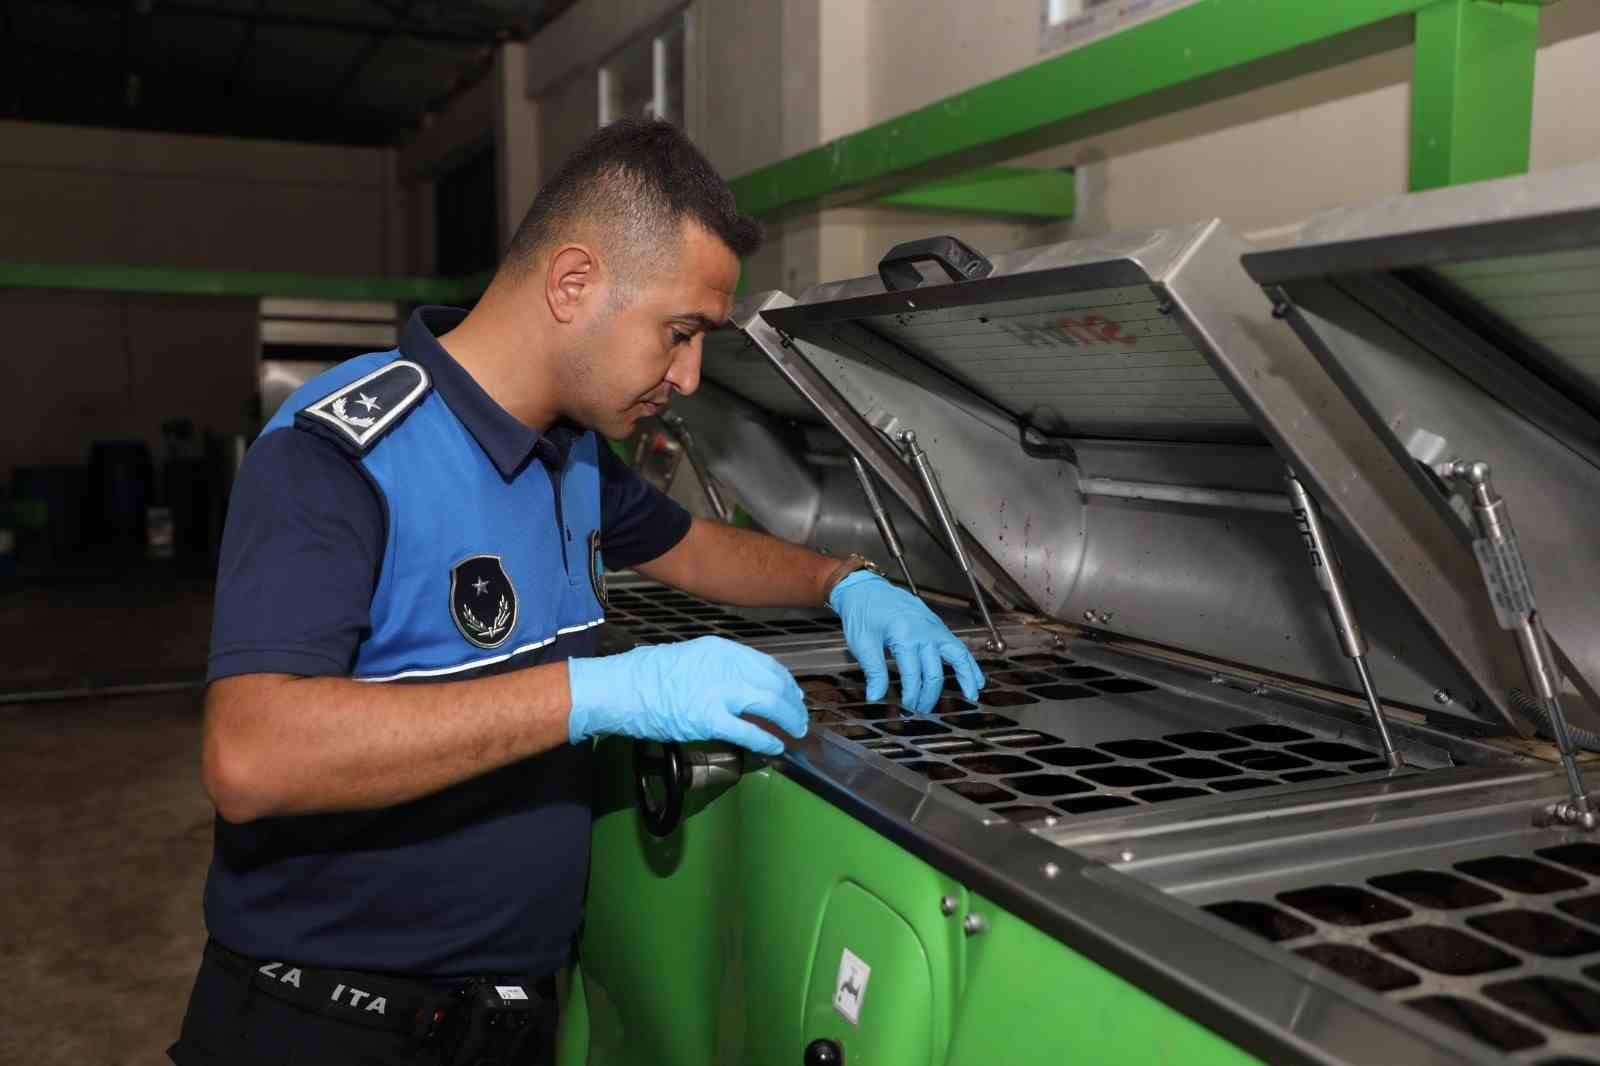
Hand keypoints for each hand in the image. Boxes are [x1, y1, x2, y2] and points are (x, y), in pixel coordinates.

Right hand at [567, 636, 807, 755]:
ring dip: (788, 720)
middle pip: (774, 683)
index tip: (793, 693)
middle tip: (800, 717)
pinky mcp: (709, 719)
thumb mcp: (689, 657)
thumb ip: (717, 669)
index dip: (785, 682)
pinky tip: (775, 747)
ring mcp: (719, 692)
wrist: (620, 689)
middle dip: (793, 703)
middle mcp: (725, 666)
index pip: (766, 665)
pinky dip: (766, 740)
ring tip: (795, 732)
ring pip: (769, 704)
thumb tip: (740, 686)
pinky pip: (749, 731)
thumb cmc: (645, 675)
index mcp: (720, 649)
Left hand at [828, 571, 984, 712]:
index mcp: (905, 635)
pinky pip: (958, 645)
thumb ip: (874, 672)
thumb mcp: (862, 643)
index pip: (913, 675)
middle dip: (928, 696)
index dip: (911, 696)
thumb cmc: (862, 613)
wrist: (866, 589)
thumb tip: (876, 697)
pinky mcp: (937, 625)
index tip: (905, 709)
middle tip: (920, 711)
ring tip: (972, 696)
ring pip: (957, 656)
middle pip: (934, 672)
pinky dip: (969, 661)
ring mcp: (934, 627)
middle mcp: (925, 631)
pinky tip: (976, 676)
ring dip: (965, 677)